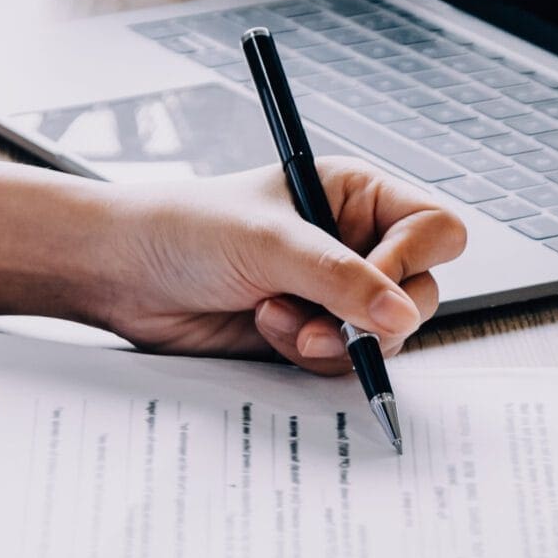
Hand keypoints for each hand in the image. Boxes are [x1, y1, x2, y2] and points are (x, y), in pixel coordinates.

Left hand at [87, 162, 469, 372]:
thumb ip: (341, 280)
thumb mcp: (269, 244)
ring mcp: (332, 292)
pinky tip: (265, 330)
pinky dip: (310, 356)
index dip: (411, 262)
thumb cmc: (185, 229)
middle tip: (321, 320)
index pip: (434, 228)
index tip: (370, 287)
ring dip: (332, 339)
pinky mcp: (309, 333)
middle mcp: (352, 242)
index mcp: (354, 195)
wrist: (122, 274)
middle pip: (419, 291)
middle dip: (368, 315)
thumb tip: (402, 314)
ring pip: (383, 335)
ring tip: (274, 317)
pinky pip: (344, 362)